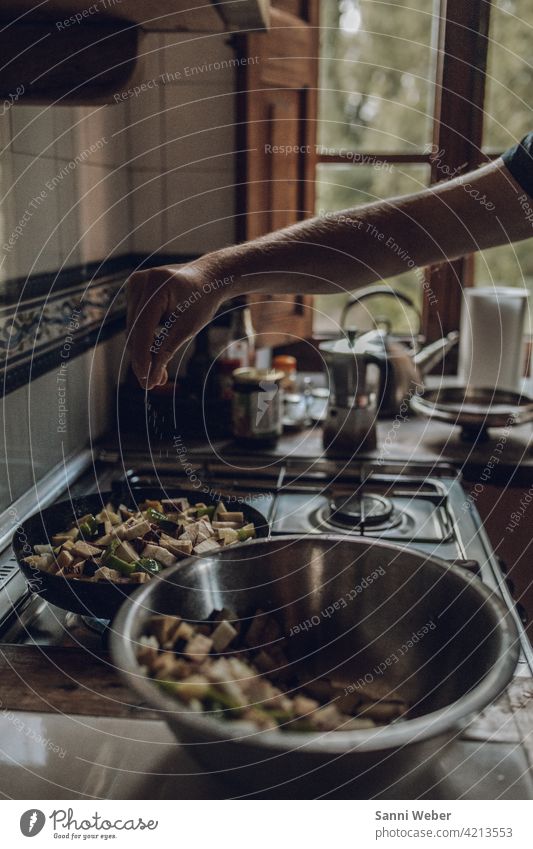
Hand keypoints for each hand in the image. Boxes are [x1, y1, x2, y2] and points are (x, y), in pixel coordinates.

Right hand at [126, 260, 227, 388]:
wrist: (207, 278)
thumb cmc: (202, 301)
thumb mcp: (187, 328)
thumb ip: (166, 351)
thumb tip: (150, 379)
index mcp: (158, 284)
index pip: (143, 327)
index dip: (142, 356)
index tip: (146, 380)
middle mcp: (140, 281)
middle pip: (134, 330)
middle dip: (143, 358)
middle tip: (154, 383)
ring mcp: (134, 285)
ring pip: (132, 329)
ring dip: (143, 352)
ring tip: (158, 375)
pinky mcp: (134, 292)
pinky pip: (135, 322)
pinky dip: (144, 339)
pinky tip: (154, 356)